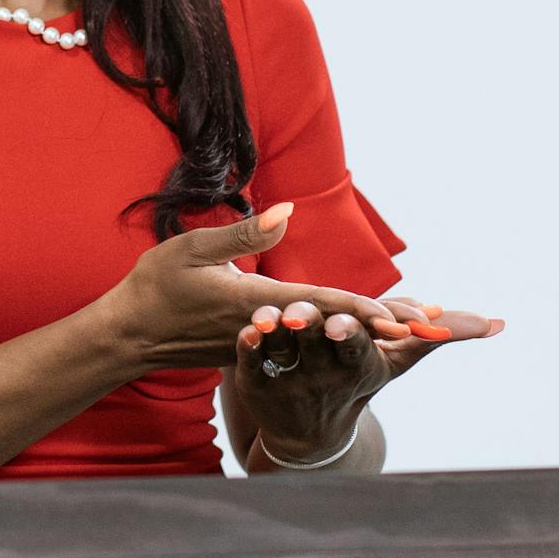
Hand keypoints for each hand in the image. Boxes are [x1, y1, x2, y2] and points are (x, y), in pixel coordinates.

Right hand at [98, 202, 397, 371]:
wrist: (128, 338)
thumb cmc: (155, 288)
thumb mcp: (191, 250)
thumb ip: (241, 233)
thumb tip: (286, 211)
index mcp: (257, 302)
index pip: (321, 305)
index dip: (364, 311)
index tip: (403, 320)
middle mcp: (269, 327)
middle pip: (335, 325)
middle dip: (383, 326)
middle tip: (430, 330)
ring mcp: (264, 341)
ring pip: (325, 336)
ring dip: (368, 333)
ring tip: (412, 331)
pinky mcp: (257, 347)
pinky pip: (306, 343)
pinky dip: (339, 340)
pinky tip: (361, 337)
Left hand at [231, 295, 504, 461]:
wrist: (311, 432)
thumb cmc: (359, 378)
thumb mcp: (397, 361)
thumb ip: (438, 335)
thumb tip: (497, 323)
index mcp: (360, 367)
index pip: (356, 349)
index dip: (350, 337)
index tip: (342, 324)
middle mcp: (325, 376)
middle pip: (316, 347)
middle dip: (311, 328)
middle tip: (301, 313)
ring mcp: (289, 382)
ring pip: (280, 352)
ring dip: (273, 334)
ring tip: (267, 317)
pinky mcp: (256, 384)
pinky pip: (249, 364)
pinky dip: (247, 349)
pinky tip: (244, 331)